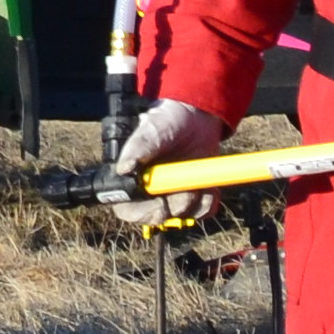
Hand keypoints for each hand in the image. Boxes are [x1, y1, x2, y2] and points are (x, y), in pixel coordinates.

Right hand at [108, 97, 227, 224]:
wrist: (196, 116)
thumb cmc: (166, 120)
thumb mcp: (151, 129)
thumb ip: (138, 148)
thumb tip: (123, 169)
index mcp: (132, 180)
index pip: (128, 210)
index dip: (143, 214)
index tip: (161, 205)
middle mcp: (151, 193)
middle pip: (159, 217)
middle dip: (176, 204)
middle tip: (187, 186)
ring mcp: (174, 196)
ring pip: (184, 215)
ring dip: (195, 198)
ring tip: (196, 173)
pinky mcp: (196, 197)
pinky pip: (204, 211)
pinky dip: (210, 199)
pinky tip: (209, 182)